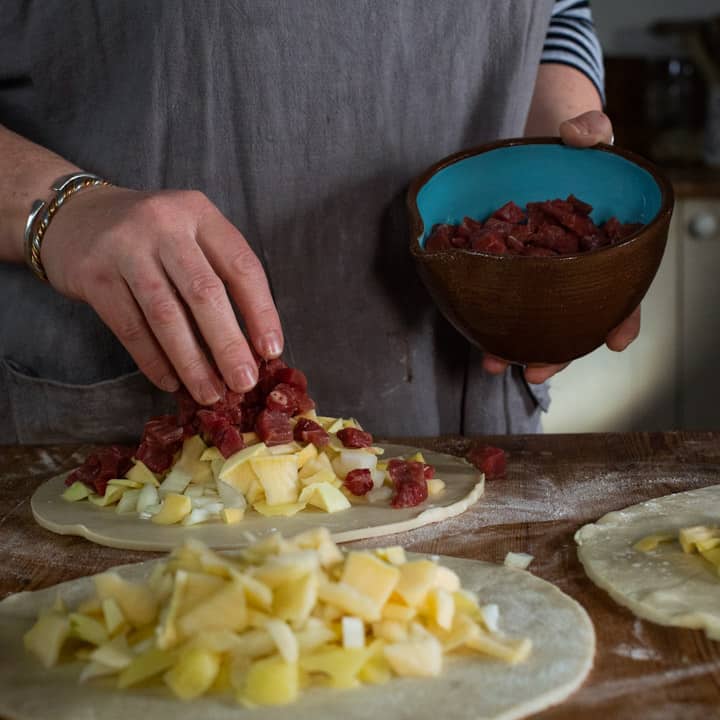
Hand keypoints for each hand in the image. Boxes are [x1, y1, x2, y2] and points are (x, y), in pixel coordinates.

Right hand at [41, 186, 282, 404]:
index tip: (271, 351)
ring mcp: (125, 248)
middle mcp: (164, 225)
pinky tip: (171, 382)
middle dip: (228, 345)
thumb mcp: (189, 236)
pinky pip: (131, 328)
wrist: (74, 217)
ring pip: (167, 315)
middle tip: (244, 383)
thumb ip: (218, 275)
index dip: (261, 312)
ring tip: (210, 393)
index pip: (241, 266)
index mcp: (199, 214)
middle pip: (204, 293)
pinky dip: (153, 360)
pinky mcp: (94, 275)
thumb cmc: (150, 238)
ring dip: (192, 362)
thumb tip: (251, 345)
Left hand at [483, 110, 640, 383]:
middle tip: (537, 371)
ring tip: (495, 364)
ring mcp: (537, 261)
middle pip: (573, 312)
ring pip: (533, 311)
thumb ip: (588, 130)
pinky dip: (488, 313)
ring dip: (516, 342)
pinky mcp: (505, 255)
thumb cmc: (571, 134)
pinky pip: (498, 288)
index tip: (614, 341)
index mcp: (603, 240)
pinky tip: (475, 331)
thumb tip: (585, 137)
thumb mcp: (583, 127)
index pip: (620, 282)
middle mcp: (572, 259)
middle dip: (557, 346)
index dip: (621, 315)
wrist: (536, 129)